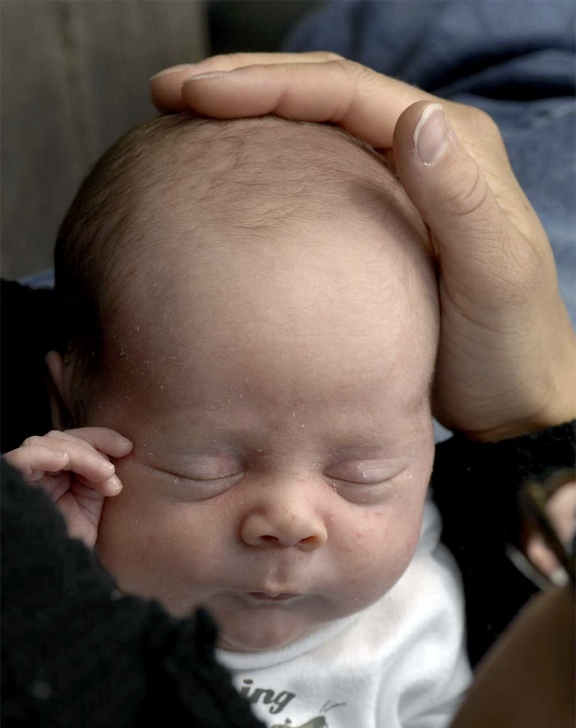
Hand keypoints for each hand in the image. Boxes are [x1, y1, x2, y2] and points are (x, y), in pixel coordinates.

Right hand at [4, 428, 132, 546]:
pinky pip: (23, 459)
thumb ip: (100, 475)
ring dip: (81, 455)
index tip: (127, 447)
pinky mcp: (12, 484)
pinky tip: (65, 461)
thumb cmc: (73, 543)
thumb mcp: (93, 502)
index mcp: (54, 475)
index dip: (101, 438)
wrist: (58, 572)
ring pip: (47, 443)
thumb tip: (123, 447)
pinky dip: (45, 454)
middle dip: (94, 451)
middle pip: (61, 439)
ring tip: (104, 475)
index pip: (74, 441)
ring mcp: (24, 478)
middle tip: (112, 474)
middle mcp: (37, 473)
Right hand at [150, 53, 575, 440]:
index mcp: (452, 145)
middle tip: (169, 92)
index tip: (196, 95)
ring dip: (248, 116)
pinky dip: (266, 163)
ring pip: (312, 129)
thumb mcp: (493, 277)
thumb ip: (460, 199)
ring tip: (183, 118)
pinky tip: (228, 174)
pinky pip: (313, 174)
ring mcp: (401, 184)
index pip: (344, 93)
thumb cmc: (508, 351)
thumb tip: (415, 117)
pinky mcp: (381, 222)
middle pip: (322, 95)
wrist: (515, 402)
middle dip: (243, 85)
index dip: (266, 86)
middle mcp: (426, 151)